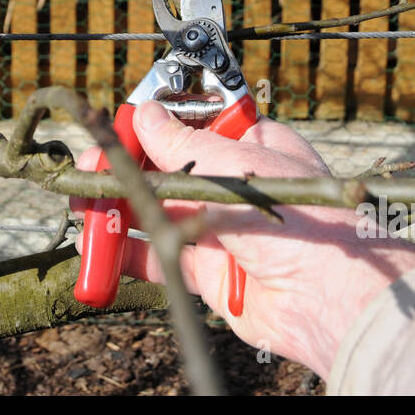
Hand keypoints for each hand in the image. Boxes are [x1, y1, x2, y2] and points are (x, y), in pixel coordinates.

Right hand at [72, 100, 414, 378]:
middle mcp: (233, 186)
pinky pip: (156, 254)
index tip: (117, 128)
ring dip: (117, 209)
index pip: (192, 127)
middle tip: (87, 169)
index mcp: (252, 147)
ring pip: (155, 211)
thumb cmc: (302, 217)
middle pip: (165, 169)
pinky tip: (97, 246)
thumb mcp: (234, 168)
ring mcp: (218, 228)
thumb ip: (182, 146)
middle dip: (124, 169)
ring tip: (83, 206)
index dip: (152, 126)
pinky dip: (124, 251)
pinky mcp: (205, 271)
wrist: (331, 298)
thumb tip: (146, 116)